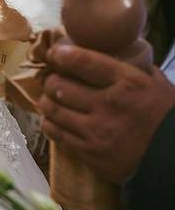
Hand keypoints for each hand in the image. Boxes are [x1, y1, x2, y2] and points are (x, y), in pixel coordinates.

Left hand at [39, 44, 174, 183]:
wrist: (174, 159)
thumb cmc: (166, 118)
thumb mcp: (157, 85)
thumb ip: (134, 68)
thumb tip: (114, 51)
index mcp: (128, 84)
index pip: (84, 62)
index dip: (62, 55)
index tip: (54, 54)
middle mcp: (108, 105)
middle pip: (59, 86)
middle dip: (51, 81)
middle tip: (53, 81)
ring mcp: (97, 131)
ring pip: (53, 110)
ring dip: (47, 102)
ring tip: (50, 99)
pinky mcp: (90, 153)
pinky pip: (57, 134)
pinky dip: (51, 124)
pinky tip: (53, 120)